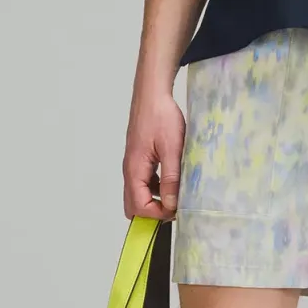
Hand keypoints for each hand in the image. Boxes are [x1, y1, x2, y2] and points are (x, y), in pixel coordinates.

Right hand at [123, 91, 185, 219]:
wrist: (152, 94)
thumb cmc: (160, 116)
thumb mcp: (172, 149)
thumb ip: (171, 178)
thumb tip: (171, 203)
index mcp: (134, 170)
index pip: (138, 207)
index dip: (158, 213)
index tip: (177, 209)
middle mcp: (129, 170)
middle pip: (133, 205)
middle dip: (153, 211)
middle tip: (174, 206)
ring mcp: (133, 165)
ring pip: (139, 194)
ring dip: (155, 199)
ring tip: (176, 192)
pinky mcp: (139, 159)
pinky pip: (144, 182)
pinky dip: (156, 187)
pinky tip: (172, 179)